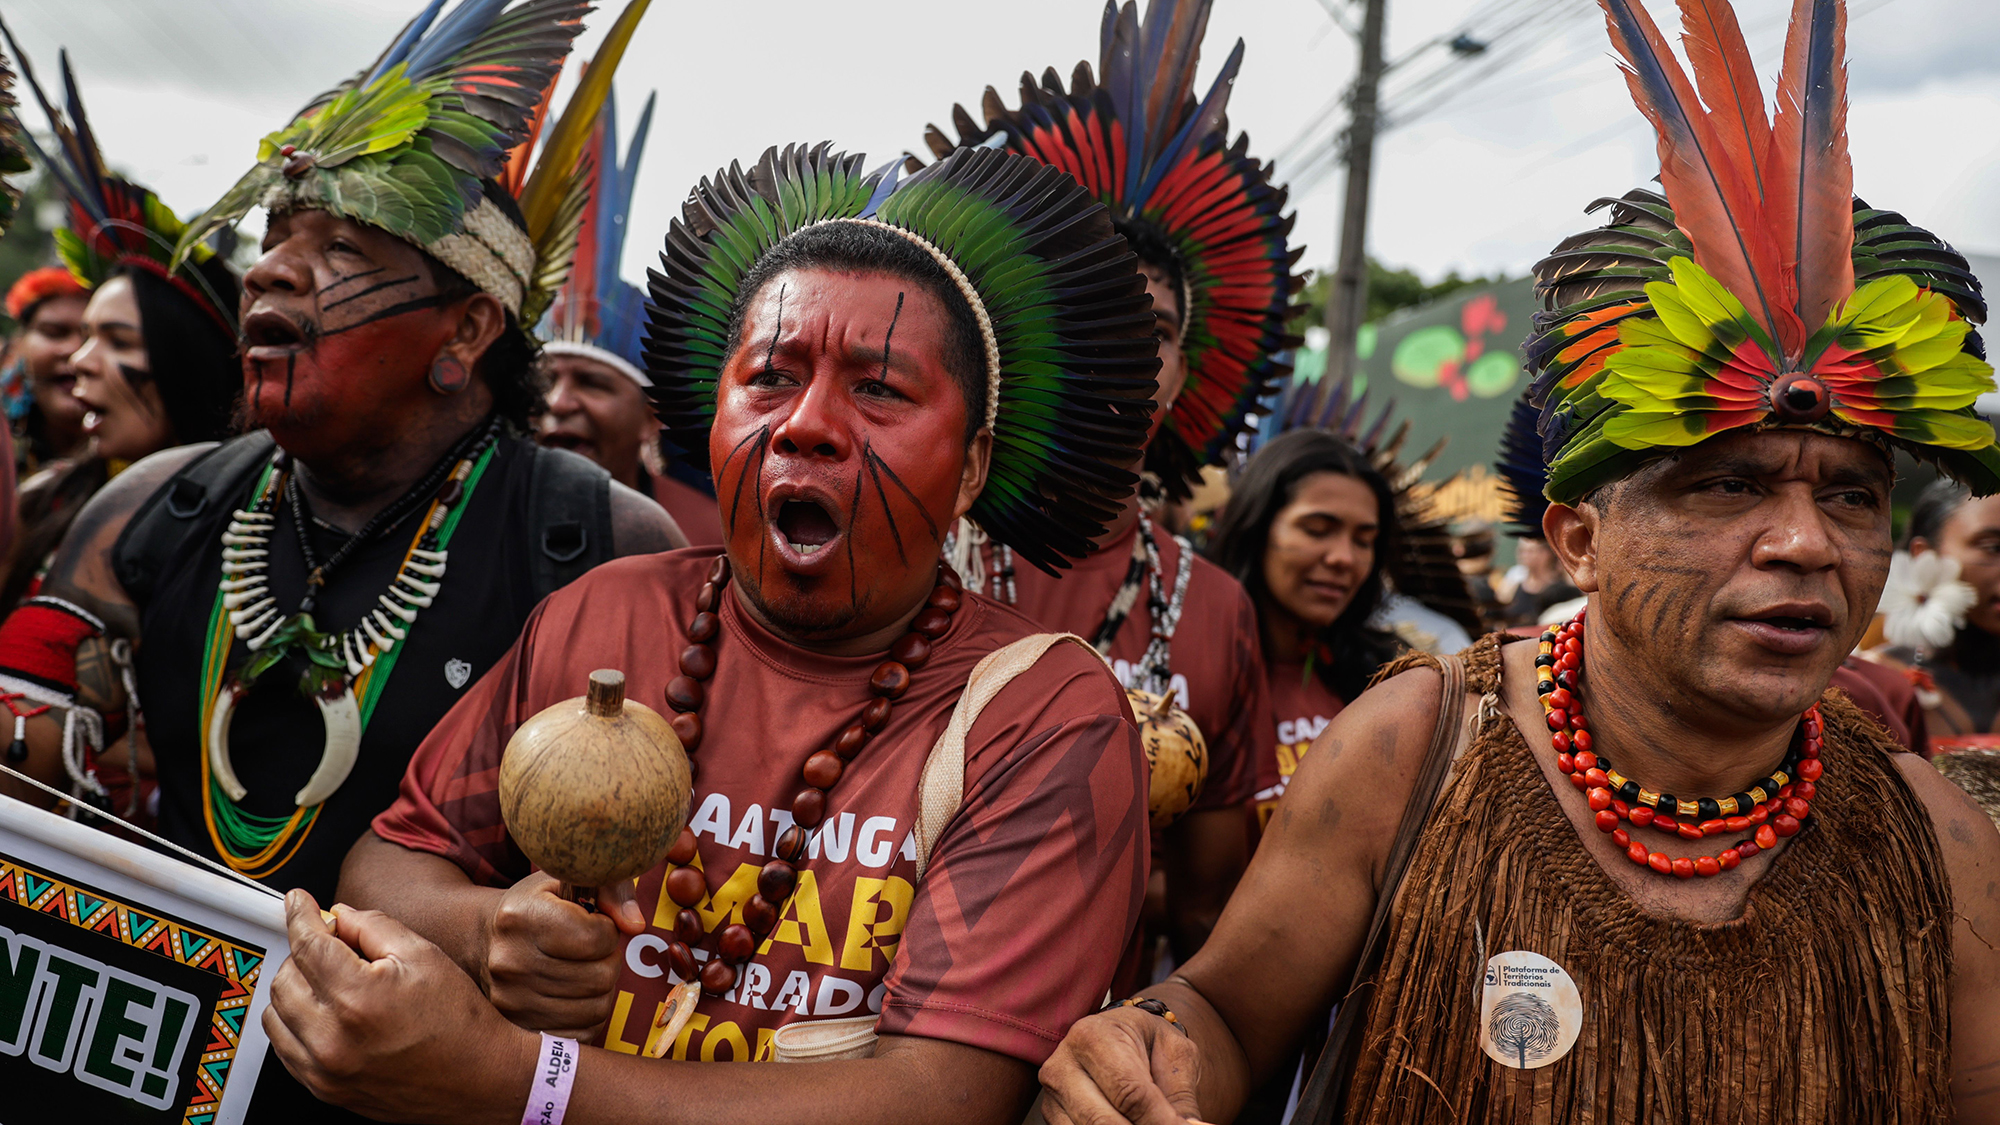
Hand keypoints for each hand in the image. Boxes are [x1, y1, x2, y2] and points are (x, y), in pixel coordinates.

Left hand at [265, 889, 537, 1123]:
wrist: (479, 1080)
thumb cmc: (459, 1021)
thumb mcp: (424, 955)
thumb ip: (374, 926)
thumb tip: (339, 915)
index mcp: (359, 998)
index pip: (308, 944)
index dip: (300, 915)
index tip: (298, 902)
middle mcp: (333, 1038)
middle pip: (285, 977)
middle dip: (303, 952)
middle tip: (334, 946)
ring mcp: (324, 1069)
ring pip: (276, 1013)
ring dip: (295, 988)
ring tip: (330, 981)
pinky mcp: (323, 1088)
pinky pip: (284, 1047)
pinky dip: (294, 1022)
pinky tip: (325, 1011)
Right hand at [480, 871, 644, 1038]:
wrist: (482, 939)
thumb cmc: (535, 906)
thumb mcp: (567, 880)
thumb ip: (610, 889)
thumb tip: (636, 925)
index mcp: (520, 918)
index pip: (595, 937)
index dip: (608, 930)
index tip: (595, 924)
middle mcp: (510, 962)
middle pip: (600, 977)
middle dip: (608, 960)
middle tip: (594, 950)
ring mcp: (511, 1000)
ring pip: (597, 1008)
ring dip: (602, 988)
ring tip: (585, 968)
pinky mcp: (519, 1028)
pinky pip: (583, 1033)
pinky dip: (589, 1014)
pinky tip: (575, 993)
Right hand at [1040, 1006, 1206, 1124]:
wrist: (1123, 1036)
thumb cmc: (1151, 1044)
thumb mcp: (1175, 1056)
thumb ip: (1181, 1098)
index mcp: (1093, 1036)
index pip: (1130, 1093)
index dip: (1161, 1121)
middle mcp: (1062, 1064)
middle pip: (1104, 1121)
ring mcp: (1052, 1094)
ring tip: (1153, 1121)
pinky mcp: (1052, 1116)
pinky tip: (1132, 1122)